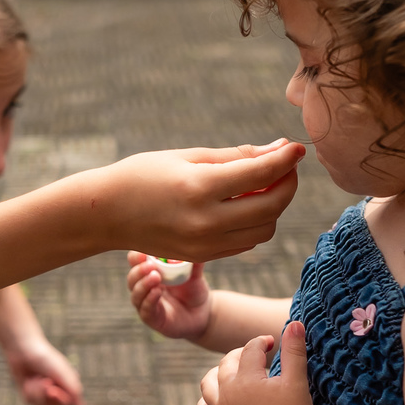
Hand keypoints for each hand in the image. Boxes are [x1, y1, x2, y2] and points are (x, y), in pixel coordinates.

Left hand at [6, 338, 83, 404]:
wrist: (24, 350)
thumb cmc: (46, 359)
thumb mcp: (61, 372)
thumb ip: (72, 388)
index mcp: (70, 386)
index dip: (61, 401)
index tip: (52, 390)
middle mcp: (59, 393)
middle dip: (47, 397)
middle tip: (44, 382)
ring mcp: (44, 396)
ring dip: (37, 393)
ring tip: (36, 378)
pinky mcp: (31, 396)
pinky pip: (30, 403)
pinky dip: (29, 391)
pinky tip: (28, 380)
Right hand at [99, 139, 303, 262]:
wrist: (107, 213)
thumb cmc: (143, 175)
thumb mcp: (187, 156)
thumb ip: (236, 156)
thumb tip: (279, 150)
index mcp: (199, 187)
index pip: (261, 174)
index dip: (286, 159)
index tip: (297, 148)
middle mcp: (205, 220)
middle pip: (272, 206)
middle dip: (287, 184)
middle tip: (285, 166)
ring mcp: (205, 243)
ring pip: (265, 229)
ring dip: (273, 207)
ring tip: (261, 186)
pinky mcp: (204, 256)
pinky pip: (247, 242)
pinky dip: (255, 223)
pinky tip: (243, 205)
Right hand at [126, 252, 210, 339]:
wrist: (202, 313)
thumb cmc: (194, 290)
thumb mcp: (195, 275)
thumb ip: (194, 263)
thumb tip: (198, 249)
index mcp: (149, 272)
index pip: (135, 261)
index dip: (136, 256)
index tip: (144, 252)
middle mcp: (144, 287)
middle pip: (132, 277)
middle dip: (139, 270)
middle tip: (151, 265)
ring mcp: (146, 303)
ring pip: (136, 294)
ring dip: (143, 284)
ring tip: (156, 276)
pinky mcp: (152, 319)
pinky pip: (145, 309)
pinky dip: (149, 300)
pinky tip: (157, 292)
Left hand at [197, 321, 317, 404]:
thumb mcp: (297, 381)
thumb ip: (294, 350)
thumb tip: (295, 322)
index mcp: (245, 379)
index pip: (249, 350)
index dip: (261, 342)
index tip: (272, 343)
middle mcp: (227, 393)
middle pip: (226, 363)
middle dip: (240, 354)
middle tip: (257, 356)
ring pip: (208, 383)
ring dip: (219, 373)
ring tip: (234, 371)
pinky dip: (207, 400)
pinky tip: (220, 397)